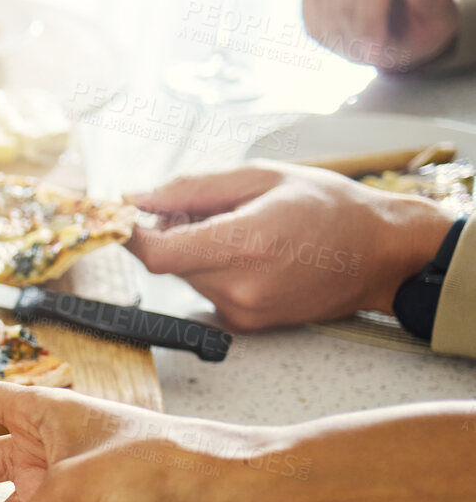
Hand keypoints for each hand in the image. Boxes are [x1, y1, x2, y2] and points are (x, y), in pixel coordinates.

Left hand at [126, 161, 451, 330]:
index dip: (131, 236)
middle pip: (169, 263)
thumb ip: (191, 189)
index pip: (158, 254)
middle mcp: (241, 285)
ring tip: (241, 230)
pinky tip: (253, 256)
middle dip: (171, 233)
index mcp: (246, 243)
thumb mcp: (260, 176)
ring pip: (186, 277)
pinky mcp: (247, 325)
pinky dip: (214, 271)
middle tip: (205, 210)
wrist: (380, 253)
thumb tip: (135, 199)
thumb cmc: (327, 206)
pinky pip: (207, 292)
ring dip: (194, 252)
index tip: (122, 218)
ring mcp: (244, 310)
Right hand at [301, 0, 459, 71]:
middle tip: (369, 51)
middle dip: (353, 34)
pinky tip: (341, 34)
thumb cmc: (422, 18)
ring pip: (324, 3)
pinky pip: (308, 7)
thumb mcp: (440, 17)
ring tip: (359, 42)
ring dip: (339, 35)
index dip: (368, 22)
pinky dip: (322, 30)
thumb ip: (436, 1)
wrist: (401, 20)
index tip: (376, 51)